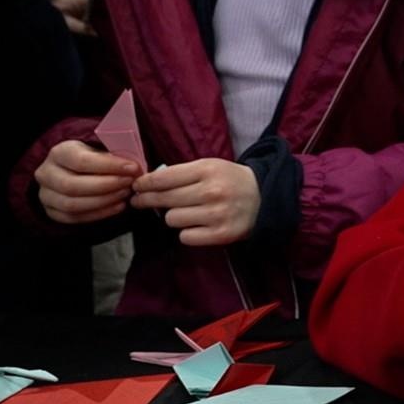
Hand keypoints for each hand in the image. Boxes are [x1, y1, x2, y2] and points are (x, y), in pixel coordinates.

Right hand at [35, 139, 139, 224]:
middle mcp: (46, 174)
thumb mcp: (100, 148)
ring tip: (125, 194)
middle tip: (129, 183)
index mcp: (59, 153)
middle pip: (73, 186)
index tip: (132, 168)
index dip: (109, 166)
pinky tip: (118, 206)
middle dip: (106, 186)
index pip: (81, 161)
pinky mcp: (52, 211)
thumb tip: (134, 167)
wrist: (74, 170)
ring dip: (104, 201)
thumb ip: (113, 154)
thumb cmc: (92, 157)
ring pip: (72, 205)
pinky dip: (99, 214)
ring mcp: (46, 195)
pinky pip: (74, 218)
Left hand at [130, 158, 260, 246]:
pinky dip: (187, 232)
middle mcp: (211, 192)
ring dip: (174, 217)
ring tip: (185, 212)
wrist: (266, 198)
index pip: (163, 178)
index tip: (136, 187)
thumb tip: (148, 184)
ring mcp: (217, 214)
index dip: (144, 184)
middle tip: (139, 201)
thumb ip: (182, 173)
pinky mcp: (221, 234)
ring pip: (172, 219)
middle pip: (163, 199)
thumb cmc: (231, 180)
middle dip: (147, 200)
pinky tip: (197, 225)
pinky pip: (185, 237)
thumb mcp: (210, 166)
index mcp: (208, 170)